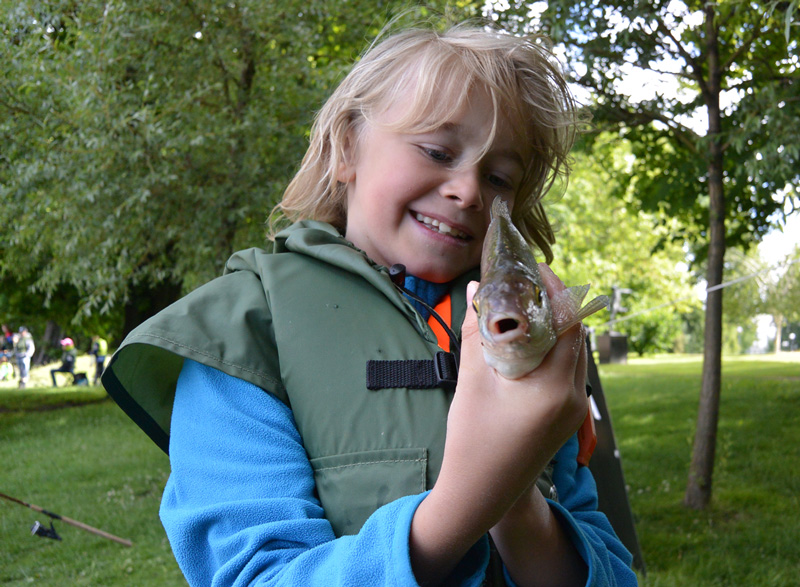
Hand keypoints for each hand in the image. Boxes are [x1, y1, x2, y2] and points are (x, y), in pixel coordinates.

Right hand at [409, 264, 588, 583]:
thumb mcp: (472, 382)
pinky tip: (528, 342)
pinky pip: (569, 372)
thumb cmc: (472, 441)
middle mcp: (574, 398)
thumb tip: (477, 288)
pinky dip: (553, 350)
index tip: (535, 268)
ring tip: (526, 307)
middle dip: (555, 305)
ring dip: (556, 327)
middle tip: (526, 283)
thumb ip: (478, 331)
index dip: (556, 290)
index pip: (569, 324)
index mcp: (555, 389)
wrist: (482, 495)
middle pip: (576, 336)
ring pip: (574, 354)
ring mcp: (574, 410)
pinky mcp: (568, 418)